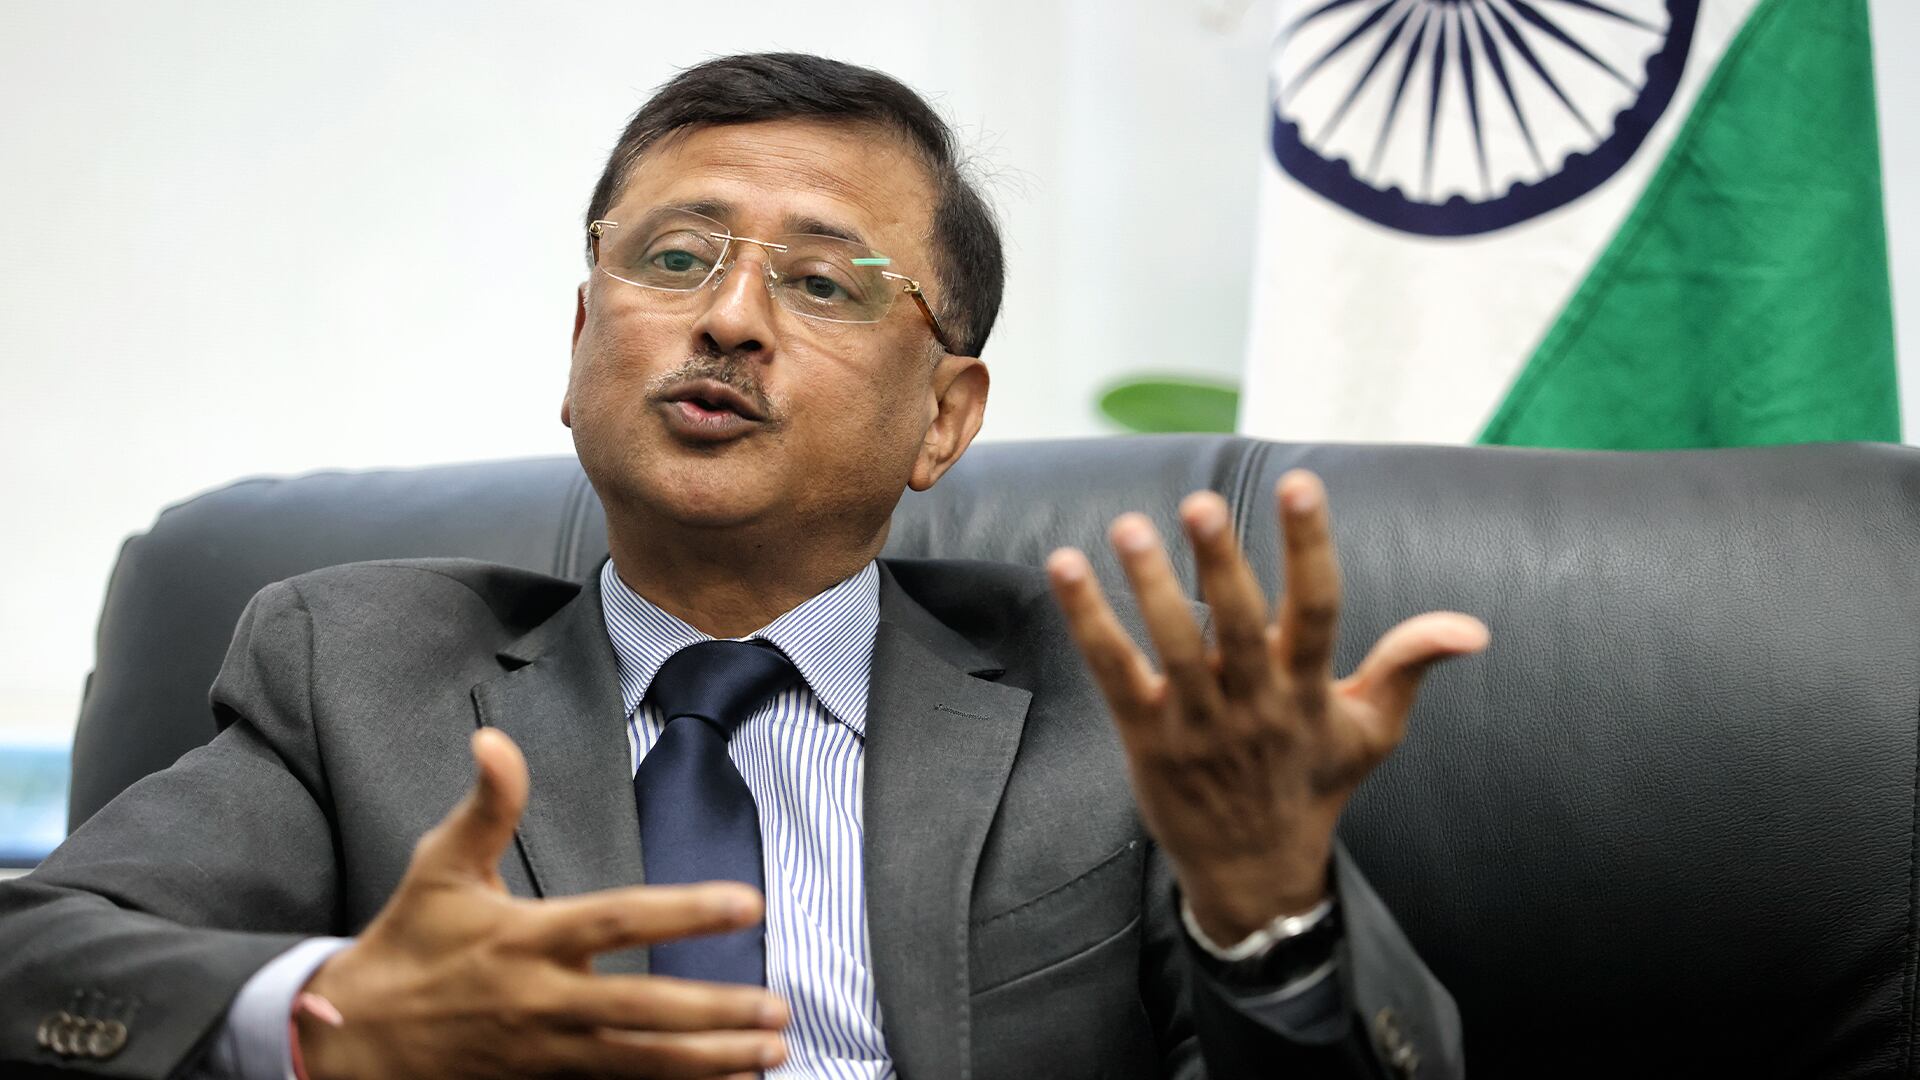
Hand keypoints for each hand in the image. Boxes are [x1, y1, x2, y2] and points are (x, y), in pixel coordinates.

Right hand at [298, 729, 787, 1079]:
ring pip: (638, 1063)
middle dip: (714, 1011)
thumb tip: (493, 740)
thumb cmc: (408, 943)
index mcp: (525, 937)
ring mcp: (543, 1052)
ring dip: (709, 1060)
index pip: (618, 920)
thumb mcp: (440, 866)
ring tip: (770, 1052)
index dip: (685, 912)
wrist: (354, 1039)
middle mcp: (541, 999)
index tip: (746, 904)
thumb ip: (487, 806)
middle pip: (641, 1009)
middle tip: (777, 1007)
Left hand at [1047, 470, 1488, 944]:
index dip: (1309, 547)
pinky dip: (1088, 620)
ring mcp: (1197, 723)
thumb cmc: (1313, 783)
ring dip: (1148, 586)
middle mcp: (1255, 704)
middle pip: (1239, 625)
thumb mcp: (1372, 732)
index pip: (1319, 610)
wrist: (1253, 870)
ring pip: (1172, 646)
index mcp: (1311, 692)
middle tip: (1202, 502)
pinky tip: (1066, 566)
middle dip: (1221, 563)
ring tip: (1129, 527)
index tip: (1301, 483)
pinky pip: (1113, 671)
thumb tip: (1473, 629)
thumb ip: (1410, 667)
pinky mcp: (1145, 735)